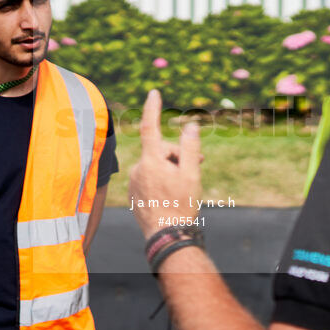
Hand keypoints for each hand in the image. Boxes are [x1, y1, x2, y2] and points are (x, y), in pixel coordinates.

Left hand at [129, 90, 202, 238]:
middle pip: (160, 150)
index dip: (152, 108)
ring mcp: (134, 182)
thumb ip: (190, 147)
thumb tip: (190, 125)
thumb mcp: (192, 174)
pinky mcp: (133, 193)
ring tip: (182, 185)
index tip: (154, 93)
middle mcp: (138, 169)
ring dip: (169, 168)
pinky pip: (148, 178)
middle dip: (177, 154)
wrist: (166, 236)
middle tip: (196, 166)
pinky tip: (169, 194)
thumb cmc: (181, 205)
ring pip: (154, 164)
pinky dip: (160, 180)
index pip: (150, 127)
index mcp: (151, 161)